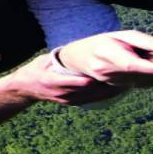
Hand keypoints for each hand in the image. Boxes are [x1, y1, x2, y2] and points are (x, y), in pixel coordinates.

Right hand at [6, 54, 126, 105]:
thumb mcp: (47, 60)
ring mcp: (68, 100)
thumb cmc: (38, 69)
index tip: (112, 72)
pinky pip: (91, 100)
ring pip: (94, 97)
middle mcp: (63, 94)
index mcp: (55, 81)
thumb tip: (83, 51)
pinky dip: (104, 95)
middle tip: (127, 77)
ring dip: (110, 91)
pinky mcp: (71, 103)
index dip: (98, 79)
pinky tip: (116, 90)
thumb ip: (63, 59)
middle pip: (91, 91)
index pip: (80, 82)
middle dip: (109, 85)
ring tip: (127, 83)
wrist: (26, 87)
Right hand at [55, 30, 152, 87]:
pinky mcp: (123, 88)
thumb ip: (145, 43)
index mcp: (112, 59)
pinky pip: (148, 84)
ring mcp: (119, 85)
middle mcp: (116, 76)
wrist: (78, 60)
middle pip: (152, 77)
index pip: (142, 66)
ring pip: (152, 83)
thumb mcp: (121, 35)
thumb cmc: (101, 42)